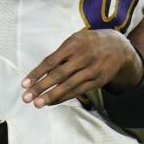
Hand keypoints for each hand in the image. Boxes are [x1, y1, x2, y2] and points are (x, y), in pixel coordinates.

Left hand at [21, 29, 142, 107]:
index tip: (24, 84)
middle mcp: (83, 57)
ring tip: (38, 104)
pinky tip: (53, 102)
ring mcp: (92, 69)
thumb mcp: (76, 39)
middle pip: (58, 74)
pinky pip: (78, 91)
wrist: (119, 47)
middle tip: (27, 98)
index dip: (37, 73)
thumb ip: (60, 54)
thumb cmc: (90, 43)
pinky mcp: (98, 80)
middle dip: (41, 87)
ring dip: (52, 96)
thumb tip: (42, 72)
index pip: (51, 61)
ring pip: (68, 85)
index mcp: (74, 44)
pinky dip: (64, 97)